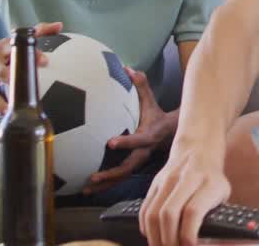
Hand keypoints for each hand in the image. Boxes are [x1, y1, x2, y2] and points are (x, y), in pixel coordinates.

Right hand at [0, 21, 61, 137]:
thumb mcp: (13, 40)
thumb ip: (38, 31)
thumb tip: (60, 24)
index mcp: (1, 50)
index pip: (15, 51)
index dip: (30, 55)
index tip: (45, 61)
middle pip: (0, 74)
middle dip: (11, 81)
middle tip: (23, 92)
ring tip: (10, 114)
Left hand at [84, 67, 173, 193]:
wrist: (172, 134)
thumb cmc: (157, 115)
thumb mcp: (151, 101)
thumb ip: (140, 85)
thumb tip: (127, 68)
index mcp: (149, 136)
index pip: (138, 140)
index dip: (126, 142)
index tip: (110, 143)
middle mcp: (144, 152)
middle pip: (128, 167)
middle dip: (112, 174)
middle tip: (94, 176)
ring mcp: (139, 161)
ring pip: (122, 177)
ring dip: (105, 184)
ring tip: (86, 189)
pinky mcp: (133, 166)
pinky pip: (119, 178)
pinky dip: (105, 184)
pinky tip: (89, 189)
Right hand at [141, 142, 229, 245]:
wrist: (198, 149)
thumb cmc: (212, 180)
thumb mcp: (223, 194)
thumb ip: (216, 216)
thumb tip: (208, 242)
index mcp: (209, 184)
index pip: (193, 212)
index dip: (188, 234)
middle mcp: (187, 179)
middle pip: (169, 214)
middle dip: (168, 240)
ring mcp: (168, 179)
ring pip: (153, 213)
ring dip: (155, 237)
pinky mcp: (155, 182)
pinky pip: (145, 208)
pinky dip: (146, 227)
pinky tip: (153, 236)